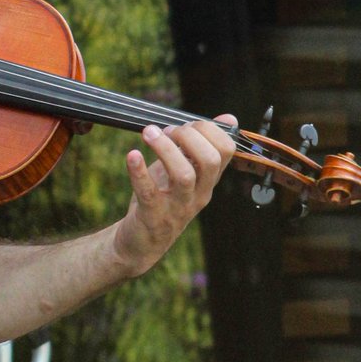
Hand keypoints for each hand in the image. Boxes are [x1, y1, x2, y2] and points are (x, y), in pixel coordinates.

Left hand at [112, 114, 236, 276]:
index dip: (207, 129)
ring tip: (147, 132)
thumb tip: (229, 118)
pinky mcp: (152, 216)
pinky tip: (132, 155)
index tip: (183, 125)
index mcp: (207, 181)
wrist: (139, 243)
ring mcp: (176, 207)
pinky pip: (149, 192)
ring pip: (183, 175)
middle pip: (210, 160)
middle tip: (165, 130)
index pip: (226, 150)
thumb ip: (199, 146)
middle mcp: (198, 194)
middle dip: (189, 136)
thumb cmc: (161, 200)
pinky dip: (139, 172)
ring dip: (166, 148)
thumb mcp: (182, 171)